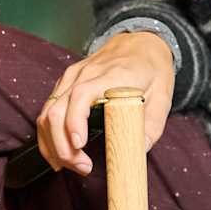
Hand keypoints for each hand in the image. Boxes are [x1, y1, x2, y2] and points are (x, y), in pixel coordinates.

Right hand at [37, 32, 175, 177]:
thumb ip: (151, 124)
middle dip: (62, 145)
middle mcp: (85, 74)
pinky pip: (47, 110)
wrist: (140, 42)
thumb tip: (138, 150)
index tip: (79, 144)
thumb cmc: (151, 69)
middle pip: (57, 110)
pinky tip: (58, 154)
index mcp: (111, 75)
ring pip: (47, 113)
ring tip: (70, 165)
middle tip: (82, 167)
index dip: (75, 121)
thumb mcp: (163, 96)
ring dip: (52, 144)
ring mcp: (71, 77)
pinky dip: (48, 135)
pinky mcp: (65, 83)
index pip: (82, 95)